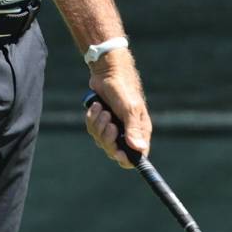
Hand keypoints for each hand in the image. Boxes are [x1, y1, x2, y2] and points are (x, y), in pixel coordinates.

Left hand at [84, 50, 151, 168]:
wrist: (107, 72)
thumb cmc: (123, 88)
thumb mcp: (129, 108)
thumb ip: (133, 129)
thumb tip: (139, 149)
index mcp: (139, 131)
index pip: (136, 157)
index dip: (126, 159)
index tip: (117, 152)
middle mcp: (127, 132)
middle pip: (114, 150)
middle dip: (107, 137)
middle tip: (109, 122)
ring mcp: (113, 127)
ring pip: (100, 140)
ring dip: (98, 125)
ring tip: (102, 110)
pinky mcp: (101, 121)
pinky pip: (92, 129)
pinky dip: (92, 119)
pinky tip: (96, 106)